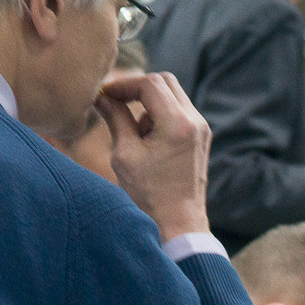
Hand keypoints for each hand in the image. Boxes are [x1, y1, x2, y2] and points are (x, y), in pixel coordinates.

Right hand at [98, 71, 210, 242]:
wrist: (179, 222)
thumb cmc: (149, 194)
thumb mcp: (125, 155)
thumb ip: (115, 119)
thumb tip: (102, 98)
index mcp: (177, 124)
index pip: (150, 84)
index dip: (124, 84)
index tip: (105, 94)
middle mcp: (195, 120)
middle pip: (165, 81)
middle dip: (137, 88)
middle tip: (115, 101)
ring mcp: (202, 127)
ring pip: (173, 94)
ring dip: (148, 102)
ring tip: (133, 133)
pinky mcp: (201, 135)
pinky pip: (179, 110)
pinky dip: (160, 114)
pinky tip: (147, 140)